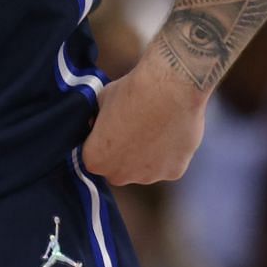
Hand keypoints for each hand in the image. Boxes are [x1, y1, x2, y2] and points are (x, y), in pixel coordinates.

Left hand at [80, 55, 206, 184]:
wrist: (172, 89)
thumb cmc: (134, 91)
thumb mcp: (102, 99)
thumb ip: (97, 118)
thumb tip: (98, 123)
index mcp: (95, 159)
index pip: (94, 157)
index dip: (102, 141)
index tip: (111, 128)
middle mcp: (119, 175)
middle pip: (118, 168)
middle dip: (123, 153)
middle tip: (133, 129)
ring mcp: (147, 177)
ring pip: (143, 169)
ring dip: (146, 155)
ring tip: (154, 128)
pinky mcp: (173, 173)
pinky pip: (167, 165)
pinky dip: (169, 154)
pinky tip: (170, 132)